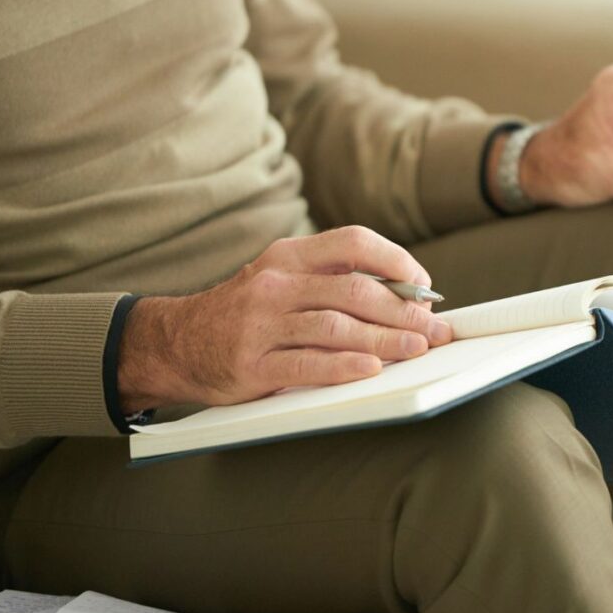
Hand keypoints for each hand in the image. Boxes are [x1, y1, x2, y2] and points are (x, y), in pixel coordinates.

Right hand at [117, 226, 451, 412]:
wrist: (176, 342)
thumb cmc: (244, 313)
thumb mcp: (281, 279)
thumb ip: (330, 281)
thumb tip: (404, 297)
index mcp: (288, 256)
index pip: (354, 243)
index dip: (397, 261)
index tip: (424, 287)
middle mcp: (276, 283)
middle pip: (354, 289)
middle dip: (404, 310)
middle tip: (435, 328)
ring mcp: (262, 324)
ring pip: (337, 327)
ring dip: (386, 340)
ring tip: (418, 348)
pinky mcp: (253, 364)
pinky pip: (307, 364)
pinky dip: (344, 367)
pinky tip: (371, 369)